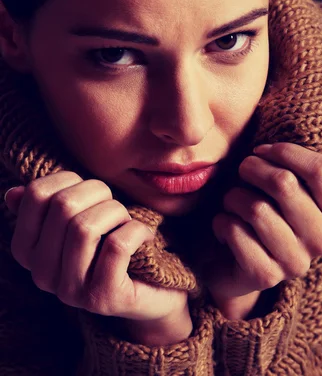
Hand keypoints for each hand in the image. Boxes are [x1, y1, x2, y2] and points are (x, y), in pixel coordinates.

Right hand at [4, 172, 191, 343]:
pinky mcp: (103, 299)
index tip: (90, 192)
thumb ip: (48, 206)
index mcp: (28, 250)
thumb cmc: (110, 243)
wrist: (150, 289)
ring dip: (117, 212)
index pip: (36, 194)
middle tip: (115, 205)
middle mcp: (42, 274)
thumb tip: (13, 194)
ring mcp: (70, 291)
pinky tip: (144, 236)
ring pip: (86, 226)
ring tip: (127, 221)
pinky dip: (136, 230)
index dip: (70, 179)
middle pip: (64, 205)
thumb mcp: (78, 218)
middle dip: (99, 193)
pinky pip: (116, 246)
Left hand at [208, 143, 321, 314]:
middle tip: (242, 172)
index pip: (321, 170)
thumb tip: (264, 149)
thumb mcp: (281, 185)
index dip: (285, 152)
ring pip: (256, 208)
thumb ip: (287, 165)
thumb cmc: (260, 209)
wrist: (234, 264)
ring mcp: (296, 262)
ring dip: (233, 197)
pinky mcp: (266, 276)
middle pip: (284, 184)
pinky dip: (221, 222)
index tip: (261, 151)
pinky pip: (235, 231)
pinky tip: (224, 227)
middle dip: (252, 168)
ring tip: (232, 202)